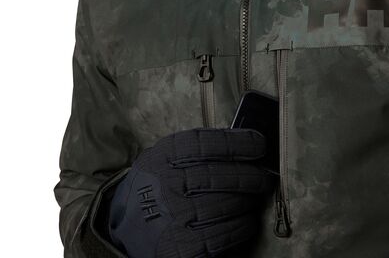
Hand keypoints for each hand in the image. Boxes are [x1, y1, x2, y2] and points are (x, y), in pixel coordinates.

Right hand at [108, 128, 273, 257]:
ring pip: (225, 205)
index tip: (259, 144)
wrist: (124, 223)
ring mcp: (173, 215)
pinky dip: (241, 227)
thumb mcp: (165, 157)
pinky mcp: (180, 246)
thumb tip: (241, 143)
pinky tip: (246, 221)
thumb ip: (195, 149)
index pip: (207, 143)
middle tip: (263, 178)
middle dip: (250, 176)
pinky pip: (222, 235)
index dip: (238, 142)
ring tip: (254, 198)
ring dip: (248, 201)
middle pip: (219, 175)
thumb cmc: (156, 183)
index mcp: (164, 155)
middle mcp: (167, 183)